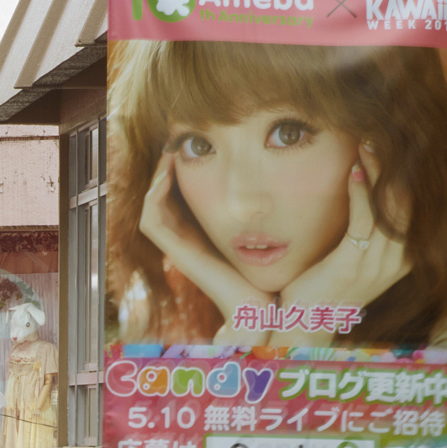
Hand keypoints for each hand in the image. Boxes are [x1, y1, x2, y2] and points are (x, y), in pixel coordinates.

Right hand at [139, 149, 272, 332]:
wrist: (263, 308)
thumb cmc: (273, 275)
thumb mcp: (274, 234)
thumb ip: (275, 213)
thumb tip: (294, 182)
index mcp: (204, 236)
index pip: (182, 199)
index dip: (183, 171)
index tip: (198, 143)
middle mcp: (187, 241)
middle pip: (163, 200)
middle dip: (167, 168)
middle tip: (178, 139)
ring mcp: (178, 248)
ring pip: (152, 206)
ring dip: (157, 176)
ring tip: (171, 149)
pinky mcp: (176, 253)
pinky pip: (152, 220)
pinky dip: (154, 195)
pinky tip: (169, 171)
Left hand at [269, 147, 409, 342]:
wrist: (303, 325)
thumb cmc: (323, 289)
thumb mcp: (354, 260)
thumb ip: (366, 235)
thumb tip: (362, 204)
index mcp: (401, 258)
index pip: (415, 207)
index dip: (408, 176)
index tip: (396, 148)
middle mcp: (396, 259)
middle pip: (406, 201)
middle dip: (394, 166)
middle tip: (379, 136)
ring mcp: (377, 264)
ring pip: (387, 205)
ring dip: (377, 171)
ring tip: (366, 143)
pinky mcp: (353, 264)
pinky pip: (363, 220)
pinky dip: (361, 191)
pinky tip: (353, 170)